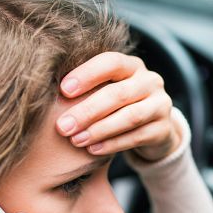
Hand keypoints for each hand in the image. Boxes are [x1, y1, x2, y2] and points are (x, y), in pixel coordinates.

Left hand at [57, 52, 180, 161]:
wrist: (154, 129)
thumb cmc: (118, 107)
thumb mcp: (106, 91)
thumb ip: (88, 90)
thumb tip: (48, 93)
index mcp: (132, 66)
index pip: (111, 62)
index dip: (87, 74)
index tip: (63, 90)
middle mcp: (150, 81)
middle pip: (118, 93)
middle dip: (87, 110)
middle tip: (62, 126)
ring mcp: (161, 105)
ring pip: (130, 116)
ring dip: (99, 129)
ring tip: (76, 140)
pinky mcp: (164, 129)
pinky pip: (137, 137)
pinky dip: (113, 144)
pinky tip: (93, 150)